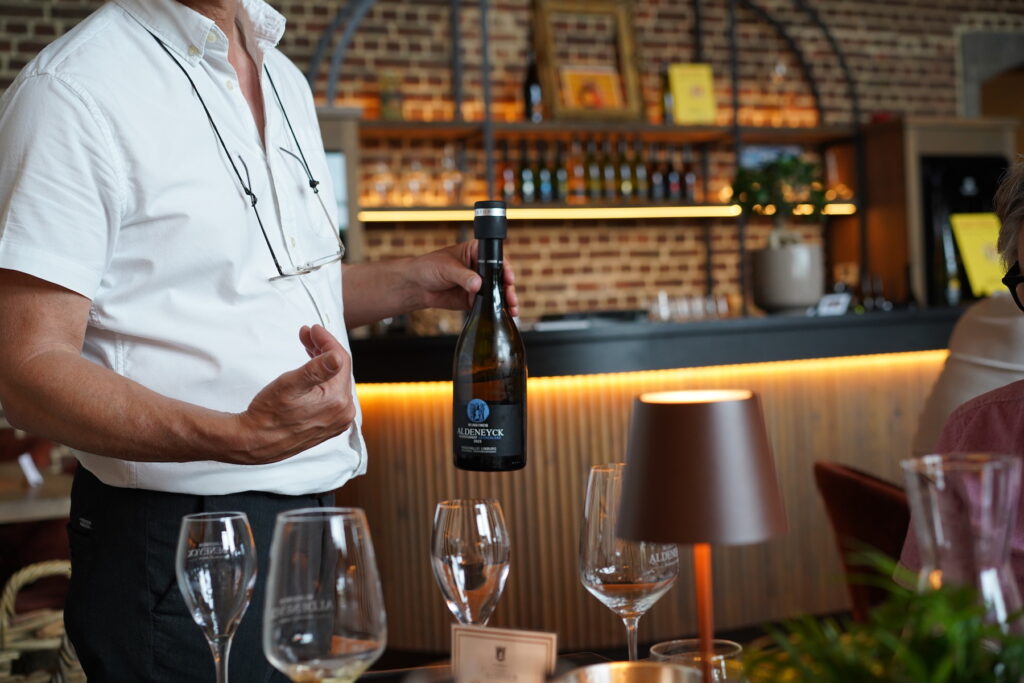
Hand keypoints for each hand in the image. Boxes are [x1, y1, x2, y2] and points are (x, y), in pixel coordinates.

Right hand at [230, 325, 354, 464]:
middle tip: (305, 334)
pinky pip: (331, 394)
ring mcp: (337, 420)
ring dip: (321, 362)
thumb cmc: (268, 414)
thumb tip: (336, 356)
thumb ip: (316, 369)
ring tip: (306, 346)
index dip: (326, 340)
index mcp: (338, 401)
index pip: (340, 360)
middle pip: (339, 370)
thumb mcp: (290, 385)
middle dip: (323, 348)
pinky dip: (321, 378)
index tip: (311, 328)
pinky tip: (310, 369)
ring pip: (334, 380)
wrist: (255, 442)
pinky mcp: (329, 424)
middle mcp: (344, 412)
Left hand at [409, 240, 518, 316]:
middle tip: (510, 297)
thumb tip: (477, 284)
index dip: (504, 268)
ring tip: (511, 308)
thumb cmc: (429, 267)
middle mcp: (481, 267)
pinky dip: (497, 309)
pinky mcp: (475, 298)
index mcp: (476, 251)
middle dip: (508, 288)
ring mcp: (479, 283)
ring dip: (506, 300)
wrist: (417, 286)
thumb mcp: (447, 268)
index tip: (508, 278)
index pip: (495, 258)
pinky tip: (504, 314)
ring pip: (497, 291)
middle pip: (500, 276)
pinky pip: (490, 304)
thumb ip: (463, 276)